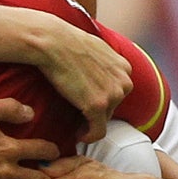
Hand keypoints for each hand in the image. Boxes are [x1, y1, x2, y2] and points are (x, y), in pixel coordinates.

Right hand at [28, 13, 130, 141]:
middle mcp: (124, 81)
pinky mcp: (97, 106)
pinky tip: (78, 135)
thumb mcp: (97, 48)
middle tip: (79, 113)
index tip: (89, 103)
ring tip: (77, 122)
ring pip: (104, 120)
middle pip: (113, 107)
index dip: (102, 99)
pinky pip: (97, 132)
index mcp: (124, 67)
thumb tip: (98, 71)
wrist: (53, 42)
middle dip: (97, 111)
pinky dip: (88, 137)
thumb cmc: (66, 41)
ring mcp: (112, 95)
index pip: (118, 91)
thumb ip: (105, 63)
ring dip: (91, 123)